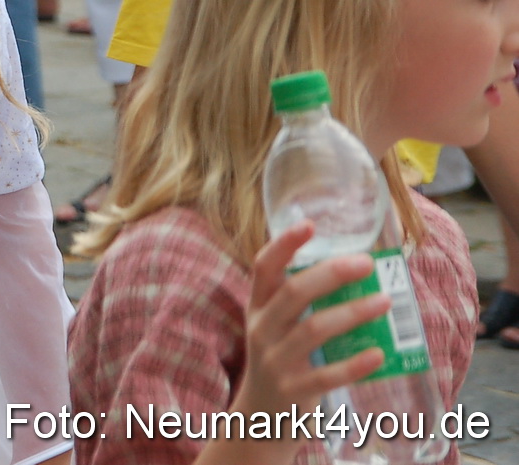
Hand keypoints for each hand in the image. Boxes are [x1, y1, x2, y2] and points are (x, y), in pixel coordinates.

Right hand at [229, 223, 390, 428]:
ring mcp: (275, 361)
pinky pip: (325, 375)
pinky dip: (354, 364)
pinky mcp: (293, 391)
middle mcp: (262, 330)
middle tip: (367, 263)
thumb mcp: (276, 327)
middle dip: (331, 274)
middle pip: (293, 293)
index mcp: (258, 307)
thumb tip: (358, 273)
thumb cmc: (280, 360)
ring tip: (385, 301)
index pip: (263, 267)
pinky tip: (379, 353)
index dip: (284, 244)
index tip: (309, 224)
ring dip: (352, 313)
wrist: (260, 418)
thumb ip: (301, 304)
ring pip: (313, 330)